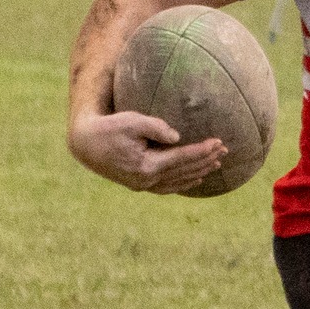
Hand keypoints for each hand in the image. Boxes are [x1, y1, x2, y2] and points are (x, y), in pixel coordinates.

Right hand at [68, 110, 225, 192]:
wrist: (84, 143)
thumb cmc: (108, 128)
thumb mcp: (132, 121)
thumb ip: (156, 128)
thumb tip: (178, 137)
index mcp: (147, 166)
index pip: (182, 158)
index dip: (202, 150)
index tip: (219, 142)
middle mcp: (146, 180)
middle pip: (184, 171)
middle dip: (206, 160)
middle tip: (225, 150)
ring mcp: (142, 185)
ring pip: (178, 181)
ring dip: (199, 172)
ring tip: (216, 164)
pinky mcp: (138, 185)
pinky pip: (167, 187)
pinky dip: (183, 183)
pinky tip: (196, 179)